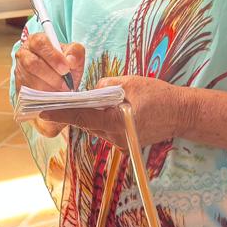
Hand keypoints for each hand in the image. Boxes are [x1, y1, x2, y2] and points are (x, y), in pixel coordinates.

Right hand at [14, 33, 84, 137]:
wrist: (58, 79)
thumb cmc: (64, 64)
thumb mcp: (73, 56)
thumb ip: (76, 53)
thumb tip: (70, 60)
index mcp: (36, 40)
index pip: (40, 43)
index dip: (53, 56)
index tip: (66, 69)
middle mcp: (24, 53)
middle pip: (32, 63)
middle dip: (51, 76)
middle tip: (65, 85)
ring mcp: (19, 70)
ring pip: (30, 79)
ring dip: (48, 87)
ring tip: (60, 91)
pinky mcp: (19, 86)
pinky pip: (27, 93)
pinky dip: (42, 96)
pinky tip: (52, 96)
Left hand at [39, 76, 188, 149]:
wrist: (182, 114)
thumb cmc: (159, 96)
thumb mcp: (132, 82)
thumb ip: (108, 85)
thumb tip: (92, 90)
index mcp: (116, 121)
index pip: (82, 118)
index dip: (61, 114)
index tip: (43, 111)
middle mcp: (117, 136)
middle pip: (87, 124)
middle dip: (75, 113)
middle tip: (60, 101)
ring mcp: (122, 142)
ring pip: (96, 128)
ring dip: (90, 116)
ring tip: (82, 102)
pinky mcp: (127, 143)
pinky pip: (107, 130)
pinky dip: (102, 120)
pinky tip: (104, 109)